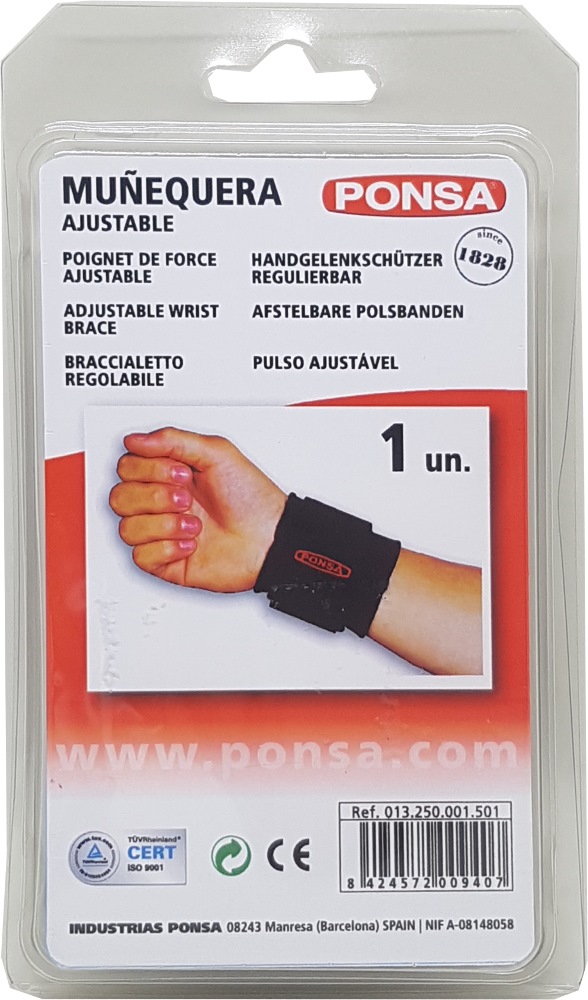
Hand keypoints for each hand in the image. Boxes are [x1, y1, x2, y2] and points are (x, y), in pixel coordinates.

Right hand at [109, 427, 286, 590]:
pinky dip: (167, 548)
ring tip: (194, 524)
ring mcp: (162, 533)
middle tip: (186, 498)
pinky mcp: (166, 561)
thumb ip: (172, 440)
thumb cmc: (251, 498)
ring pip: (127, 528)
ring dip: (163, 524)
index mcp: (169, 475)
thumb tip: (135, 439)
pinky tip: (191, 543)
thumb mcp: (217, 453)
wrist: (270, 539)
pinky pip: (140, 556)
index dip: (148, 469)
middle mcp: (161, 503)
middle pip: (119, 497)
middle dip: (154, 496)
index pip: (127, 467)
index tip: (181, 471)